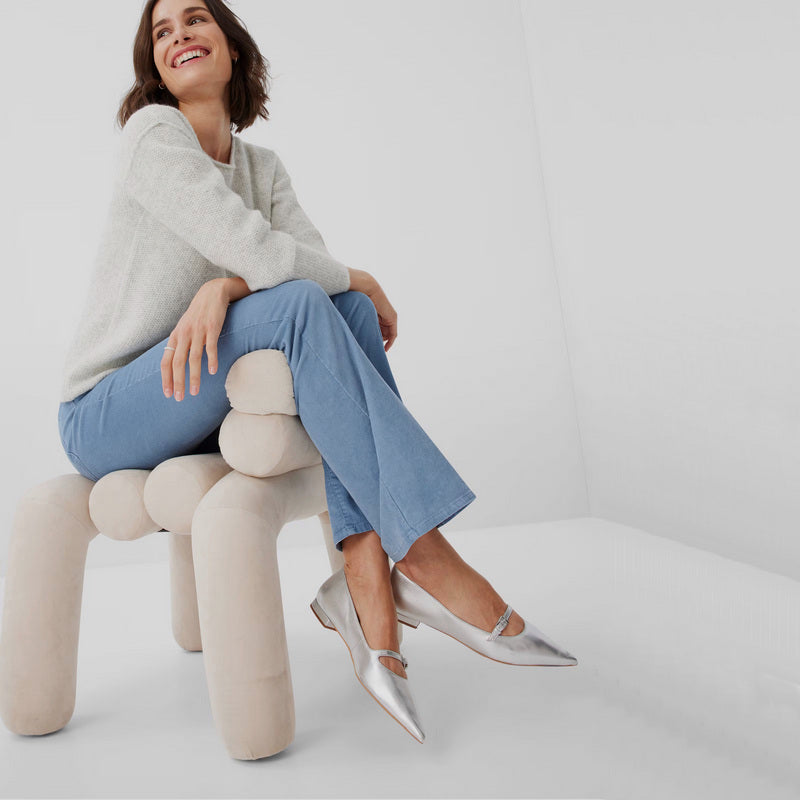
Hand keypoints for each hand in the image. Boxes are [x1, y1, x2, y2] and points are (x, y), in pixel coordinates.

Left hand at [162, 279, 228, 400]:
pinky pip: (210, 347)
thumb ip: (180, 343)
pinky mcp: (212, 328)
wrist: (212, 293)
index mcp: (176, 337)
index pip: (166, 361)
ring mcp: (198, 331)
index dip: (165, 379)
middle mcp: (184, 335)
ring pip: (193, 358)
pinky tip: (212, 372)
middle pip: (177, 363)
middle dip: (177, 383)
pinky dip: (211, 360)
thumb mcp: (185, 327)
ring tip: (194, 392)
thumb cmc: (199, 313)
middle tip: (179, 398)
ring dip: (193, 377)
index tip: (168, 394)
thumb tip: (176, 362)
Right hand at [349, 268, 397, 350]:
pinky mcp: (392, 318)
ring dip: (380, 342)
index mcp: (373, 313)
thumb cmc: (354, 296)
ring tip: (372, 347)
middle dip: (375, 341)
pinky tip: (385, 349)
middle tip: (368, 349)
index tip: (365, 346)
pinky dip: (390, 342)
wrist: (365, 287)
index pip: (374, 329)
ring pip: (386, 335)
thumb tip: (340, 330)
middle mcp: (381, 315)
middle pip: (381, 333)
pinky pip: (393, 334)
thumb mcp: (353, 311)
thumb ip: (351, 318)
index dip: (370, 338)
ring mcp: (388, 316)